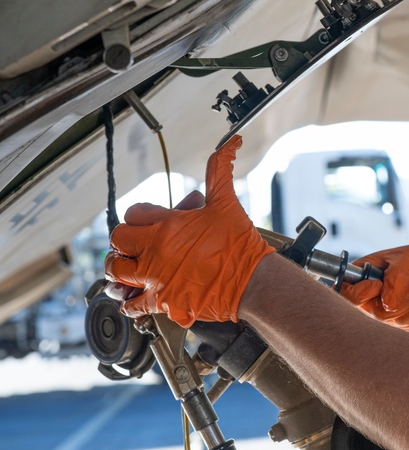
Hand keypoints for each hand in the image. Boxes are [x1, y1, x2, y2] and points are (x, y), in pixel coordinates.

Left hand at [104, 135, 274, 327]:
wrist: (251, 281)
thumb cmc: (240, 244)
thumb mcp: (227, 203)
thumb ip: (220, 172)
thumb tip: (229, 145)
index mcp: (168, 225)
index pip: (133, 213)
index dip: (139, 215)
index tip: (146, 220)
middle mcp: (155, 251)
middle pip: (118, 240)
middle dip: (124, 241)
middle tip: (135, 244)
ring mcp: (155, 278)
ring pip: (115, 272)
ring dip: (120, 269)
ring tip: (130, 269)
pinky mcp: (161, 302)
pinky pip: (131, 304)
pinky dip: (130, 302)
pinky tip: (137, 296)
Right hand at [339, 244, 408, 333]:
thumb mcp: (408, 256)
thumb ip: (397, 275)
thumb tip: (388, 301)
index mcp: (364, 281)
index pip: (349, 297)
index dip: (362, 294)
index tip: (378, 285)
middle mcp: (374, 304)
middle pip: (383, 313)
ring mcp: (392, 320)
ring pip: (406, 321)